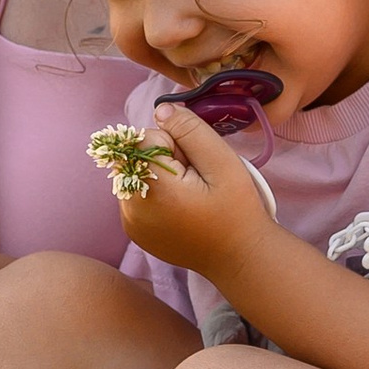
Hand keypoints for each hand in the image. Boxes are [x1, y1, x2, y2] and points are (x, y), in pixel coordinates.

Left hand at [119, 101, 277, 280]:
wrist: (239, 257)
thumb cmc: (236, 211)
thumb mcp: (222, 162)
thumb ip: (190, 130)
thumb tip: (162, 111)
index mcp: (153, 188)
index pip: (146, 138)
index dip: (173, 144)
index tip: (194, 166)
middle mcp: (131, 206)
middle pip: (136, 156)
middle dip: (164, 160)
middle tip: (195, 182)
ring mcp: (129, 221)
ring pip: (135, 173)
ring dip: (159, 177)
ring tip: (189, 198)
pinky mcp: (133, 231)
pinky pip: (135, 194)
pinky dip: (155, 194)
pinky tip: (180, 209)